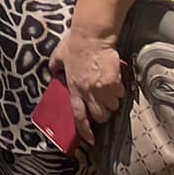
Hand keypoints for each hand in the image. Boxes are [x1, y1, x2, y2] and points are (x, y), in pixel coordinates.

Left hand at [53, 26, 124, 145]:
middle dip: (102, 113)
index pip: (78, 115)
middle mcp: (88, 92)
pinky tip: (115, 82)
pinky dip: (119, 91)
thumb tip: (53, 71)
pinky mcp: (114, 83)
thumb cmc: (75, 43)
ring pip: (112, 107)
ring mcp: (102, 89)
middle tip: (102, 105)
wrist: (91, 35)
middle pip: (100, 116)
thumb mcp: (60, 55)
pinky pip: (120, 95)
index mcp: (73, 87)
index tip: (90, 139)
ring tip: (108, 92)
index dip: (85, 130)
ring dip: (111, 102)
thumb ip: (56, 65)